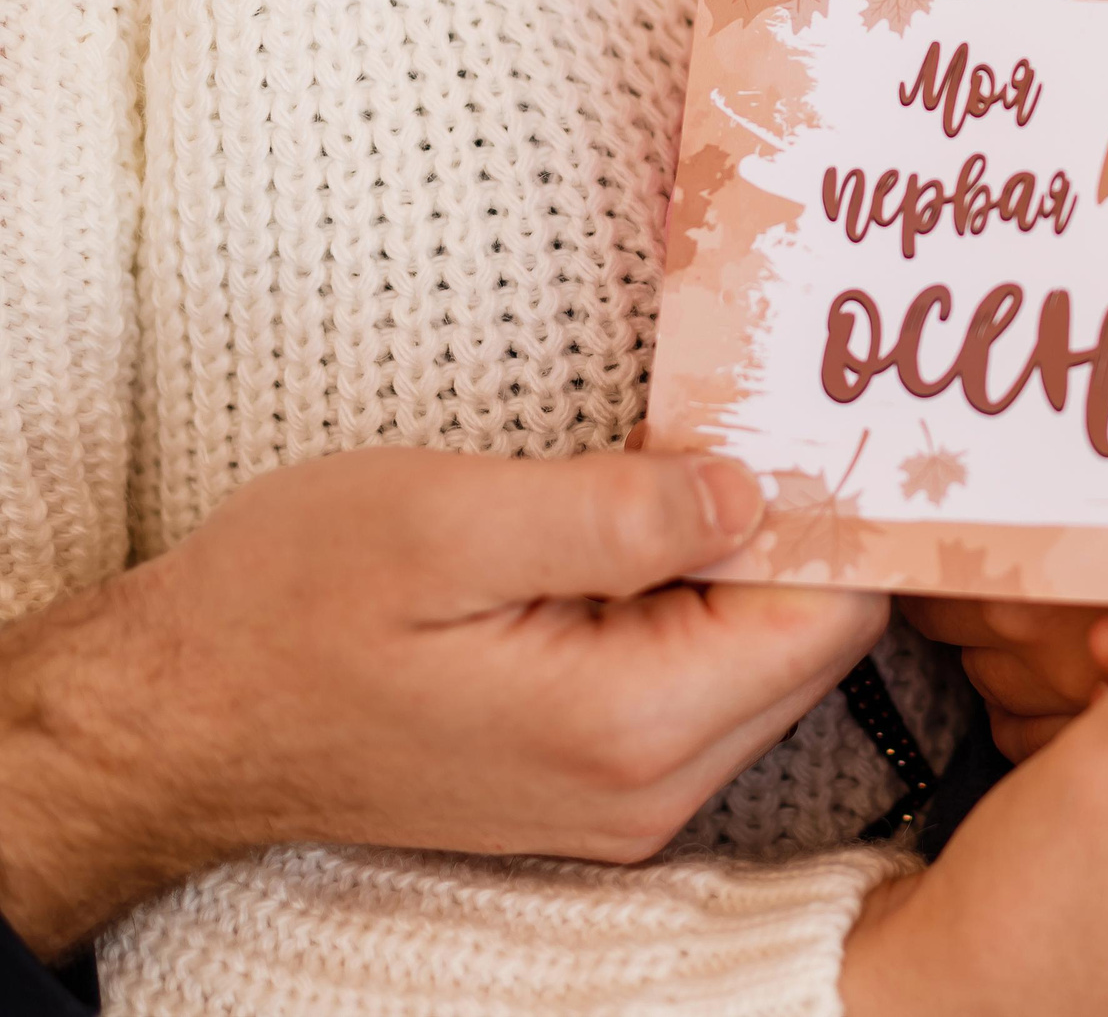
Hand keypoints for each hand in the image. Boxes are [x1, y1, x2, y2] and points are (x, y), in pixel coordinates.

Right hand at [0, 444, 888, 956]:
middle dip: (792, 524)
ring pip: (764, 655)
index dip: (834, 505)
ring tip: (679, 460)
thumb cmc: (287, 606)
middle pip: (813, 638)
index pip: (829, 614)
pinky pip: (704, 675)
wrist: (178, 714)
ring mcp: (629, 793)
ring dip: (739, 555)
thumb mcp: (448, 522)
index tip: (818, 410)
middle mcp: (652, 785)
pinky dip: (695, 595)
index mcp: (631, 723)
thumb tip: (756, 490)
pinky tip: (642, 527)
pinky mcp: (601, 775)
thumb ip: (619, 512)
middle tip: (751, 411)